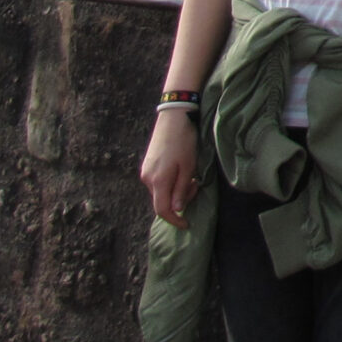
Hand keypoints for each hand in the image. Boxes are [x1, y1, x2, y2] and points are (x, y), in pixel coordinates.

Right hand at [141, 109, 201, 227]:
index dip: (174, 220)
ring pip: (161, 191)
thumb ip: (181, 189)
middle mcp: (147, 178)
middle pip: (162, 201)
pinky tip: (182, 171)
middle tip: (196, 185)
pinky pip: (159, 182)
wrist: (173, 117)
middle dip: (180, 199)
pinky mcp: (147, 165)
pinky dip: (171, 182)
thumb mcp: (188, 166)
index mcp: (157, 181)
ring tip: (191, 175)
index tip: (186, 224)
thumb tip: (177, 209)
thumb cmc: (184, 141)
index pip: (162, 210)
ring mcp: (145, 171)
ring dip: (177, 189)